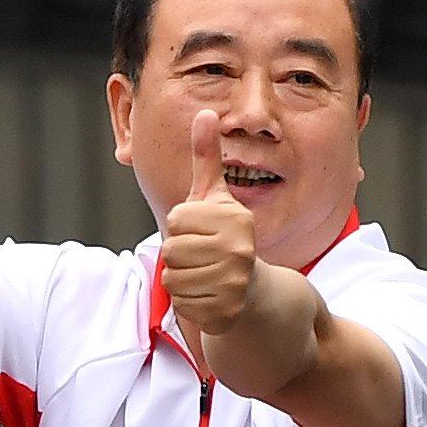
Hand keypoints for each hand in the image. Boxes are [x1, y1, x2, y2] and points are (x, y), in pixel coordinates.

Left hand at [159, 110, 260, 334]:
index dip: (182, 225)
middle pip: (171, 250)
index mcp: (235, 220)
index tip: (204, 230)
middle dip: (179, 253)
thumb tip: (205, 113)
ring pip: (172, 278)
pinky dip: (188, 302)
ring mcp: (234, 285)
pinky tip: (208, 296)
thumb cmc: (227, 237)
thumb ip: (207, 156)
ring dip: (182, 278)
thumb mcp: (215, 196)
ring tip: (206, 275)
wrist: (255, 291)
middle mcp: (239, 251)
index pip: (176, 219)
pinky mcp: (225, 314)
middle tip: (204, 255)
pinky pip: (181, 303)